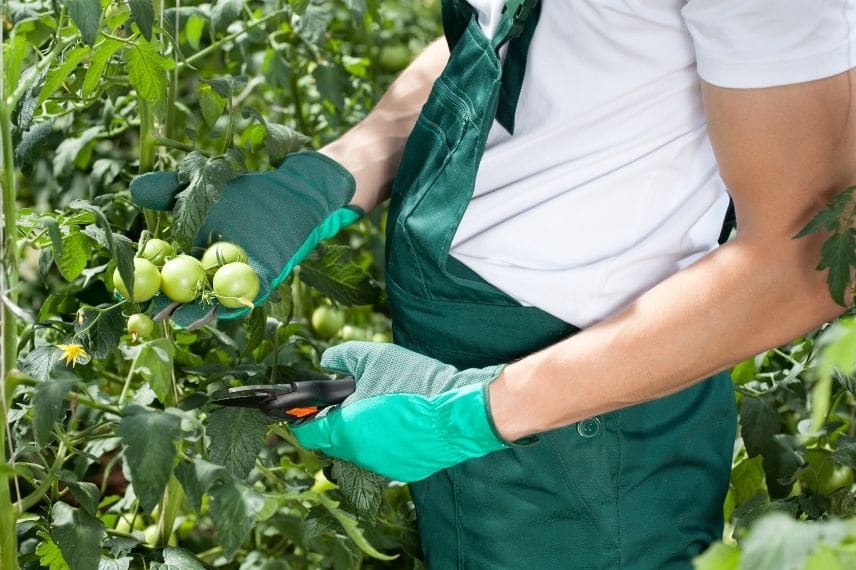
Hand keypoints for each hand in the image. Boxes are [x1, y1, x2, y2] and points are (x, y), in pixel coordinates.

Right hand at [129, 151, 362, 325]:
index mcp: (192, 255)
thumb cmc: (243, 191)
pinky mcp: (267, 278)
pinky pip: (251, 293)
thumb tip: (135, 189)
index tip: (123, 288)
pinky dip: (240, 298)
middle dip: (171, 307)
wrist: (288, 193)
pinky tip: (227, 303)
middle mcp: (213, 272)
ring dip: (203, 311)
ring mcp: (239, 278)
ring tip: (187, 319)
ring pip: (217, 300)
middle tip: (155, 314)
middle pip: (186, 295)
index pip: (162, 274)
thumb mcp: (199, 187)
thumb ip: (167, 190)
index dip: (144, 283)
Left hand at [291, 342, 508, 481]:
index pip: (307, 433)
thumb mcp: (376, 357)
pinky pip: (385, 457)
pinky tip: (404, 422)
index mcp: (346, 430)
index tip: (306, 408)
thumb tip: (326, 360)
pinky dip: (387, 442)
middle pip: (334, 441)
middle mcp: (360, 455)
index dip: (303, 419)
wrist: (461, 412)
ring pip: (360, 450)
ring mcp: (383, 467)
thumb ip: (344, 356)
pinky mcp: (405, 472)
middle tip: (354, 399)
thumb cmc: (416, 384)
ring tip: (383, 407)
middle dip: (337, 422)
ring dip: (363, 432)